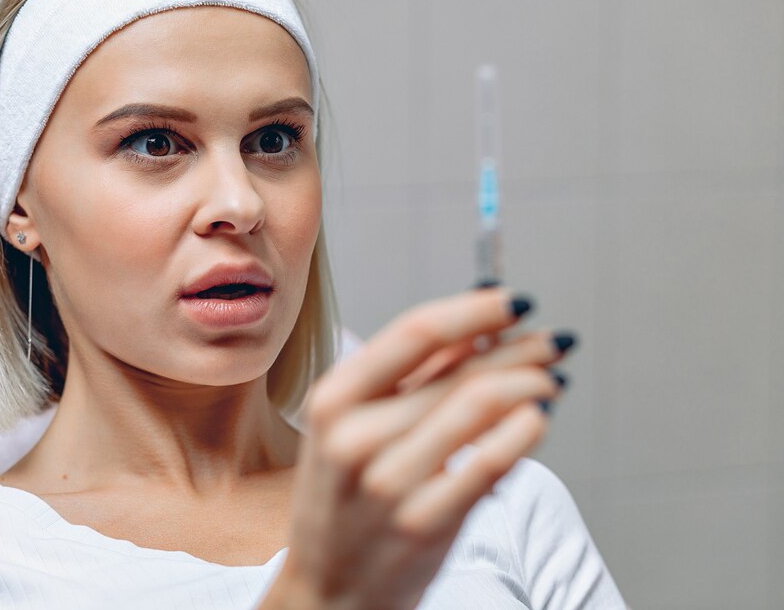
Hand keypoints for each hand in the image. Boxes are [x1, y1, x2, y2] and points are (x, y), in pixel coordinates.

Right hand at [263, 288, 571, 609]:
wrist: (329, 591)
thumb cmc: (343, 503)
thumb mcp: (353, 430)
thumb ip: (410, 379)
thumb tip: (475, 329)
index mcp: (333, 401)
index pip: (415, 332)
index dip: (475, 308)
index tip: (512, 300)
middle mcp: (356, 437)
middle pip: (459, 369)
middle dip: (519, 347)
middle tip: (551, 340)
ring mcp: (391, 483)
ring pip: (482, 406)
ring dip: (530, 383)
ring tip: (550, 379)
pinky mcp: (427, 522)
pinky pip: (494, 460)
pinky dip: (526, 428)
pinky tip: (539, 417)